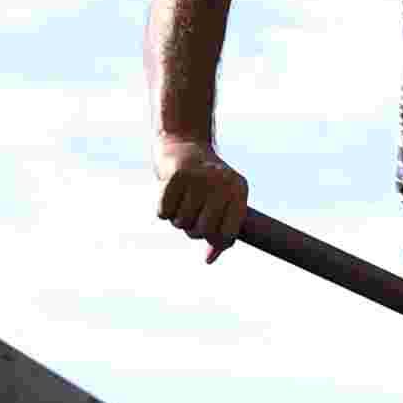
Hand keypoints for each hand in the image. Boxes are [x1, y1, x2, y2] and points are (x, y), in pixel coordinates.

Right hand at [153, 139, 250, 257]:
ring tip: (182, 201)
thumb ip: (218, 231)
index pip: (228, 234)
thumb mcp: (220, 202)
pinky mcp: (177, 175)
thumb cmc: (204, 182)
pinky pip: (164, 213)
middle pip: (203, 232)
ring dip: (177, 219)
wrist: (183, 142)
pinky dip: (163, 209)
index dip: (216, 243)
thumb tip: (209, 260)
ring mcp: (200, 178)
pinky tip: (170, 193)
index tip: (210, 238)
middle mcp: (222, 182)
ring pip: (182, 223)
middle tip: (192, 216)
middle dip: (193, 231)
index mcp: (239, 190)